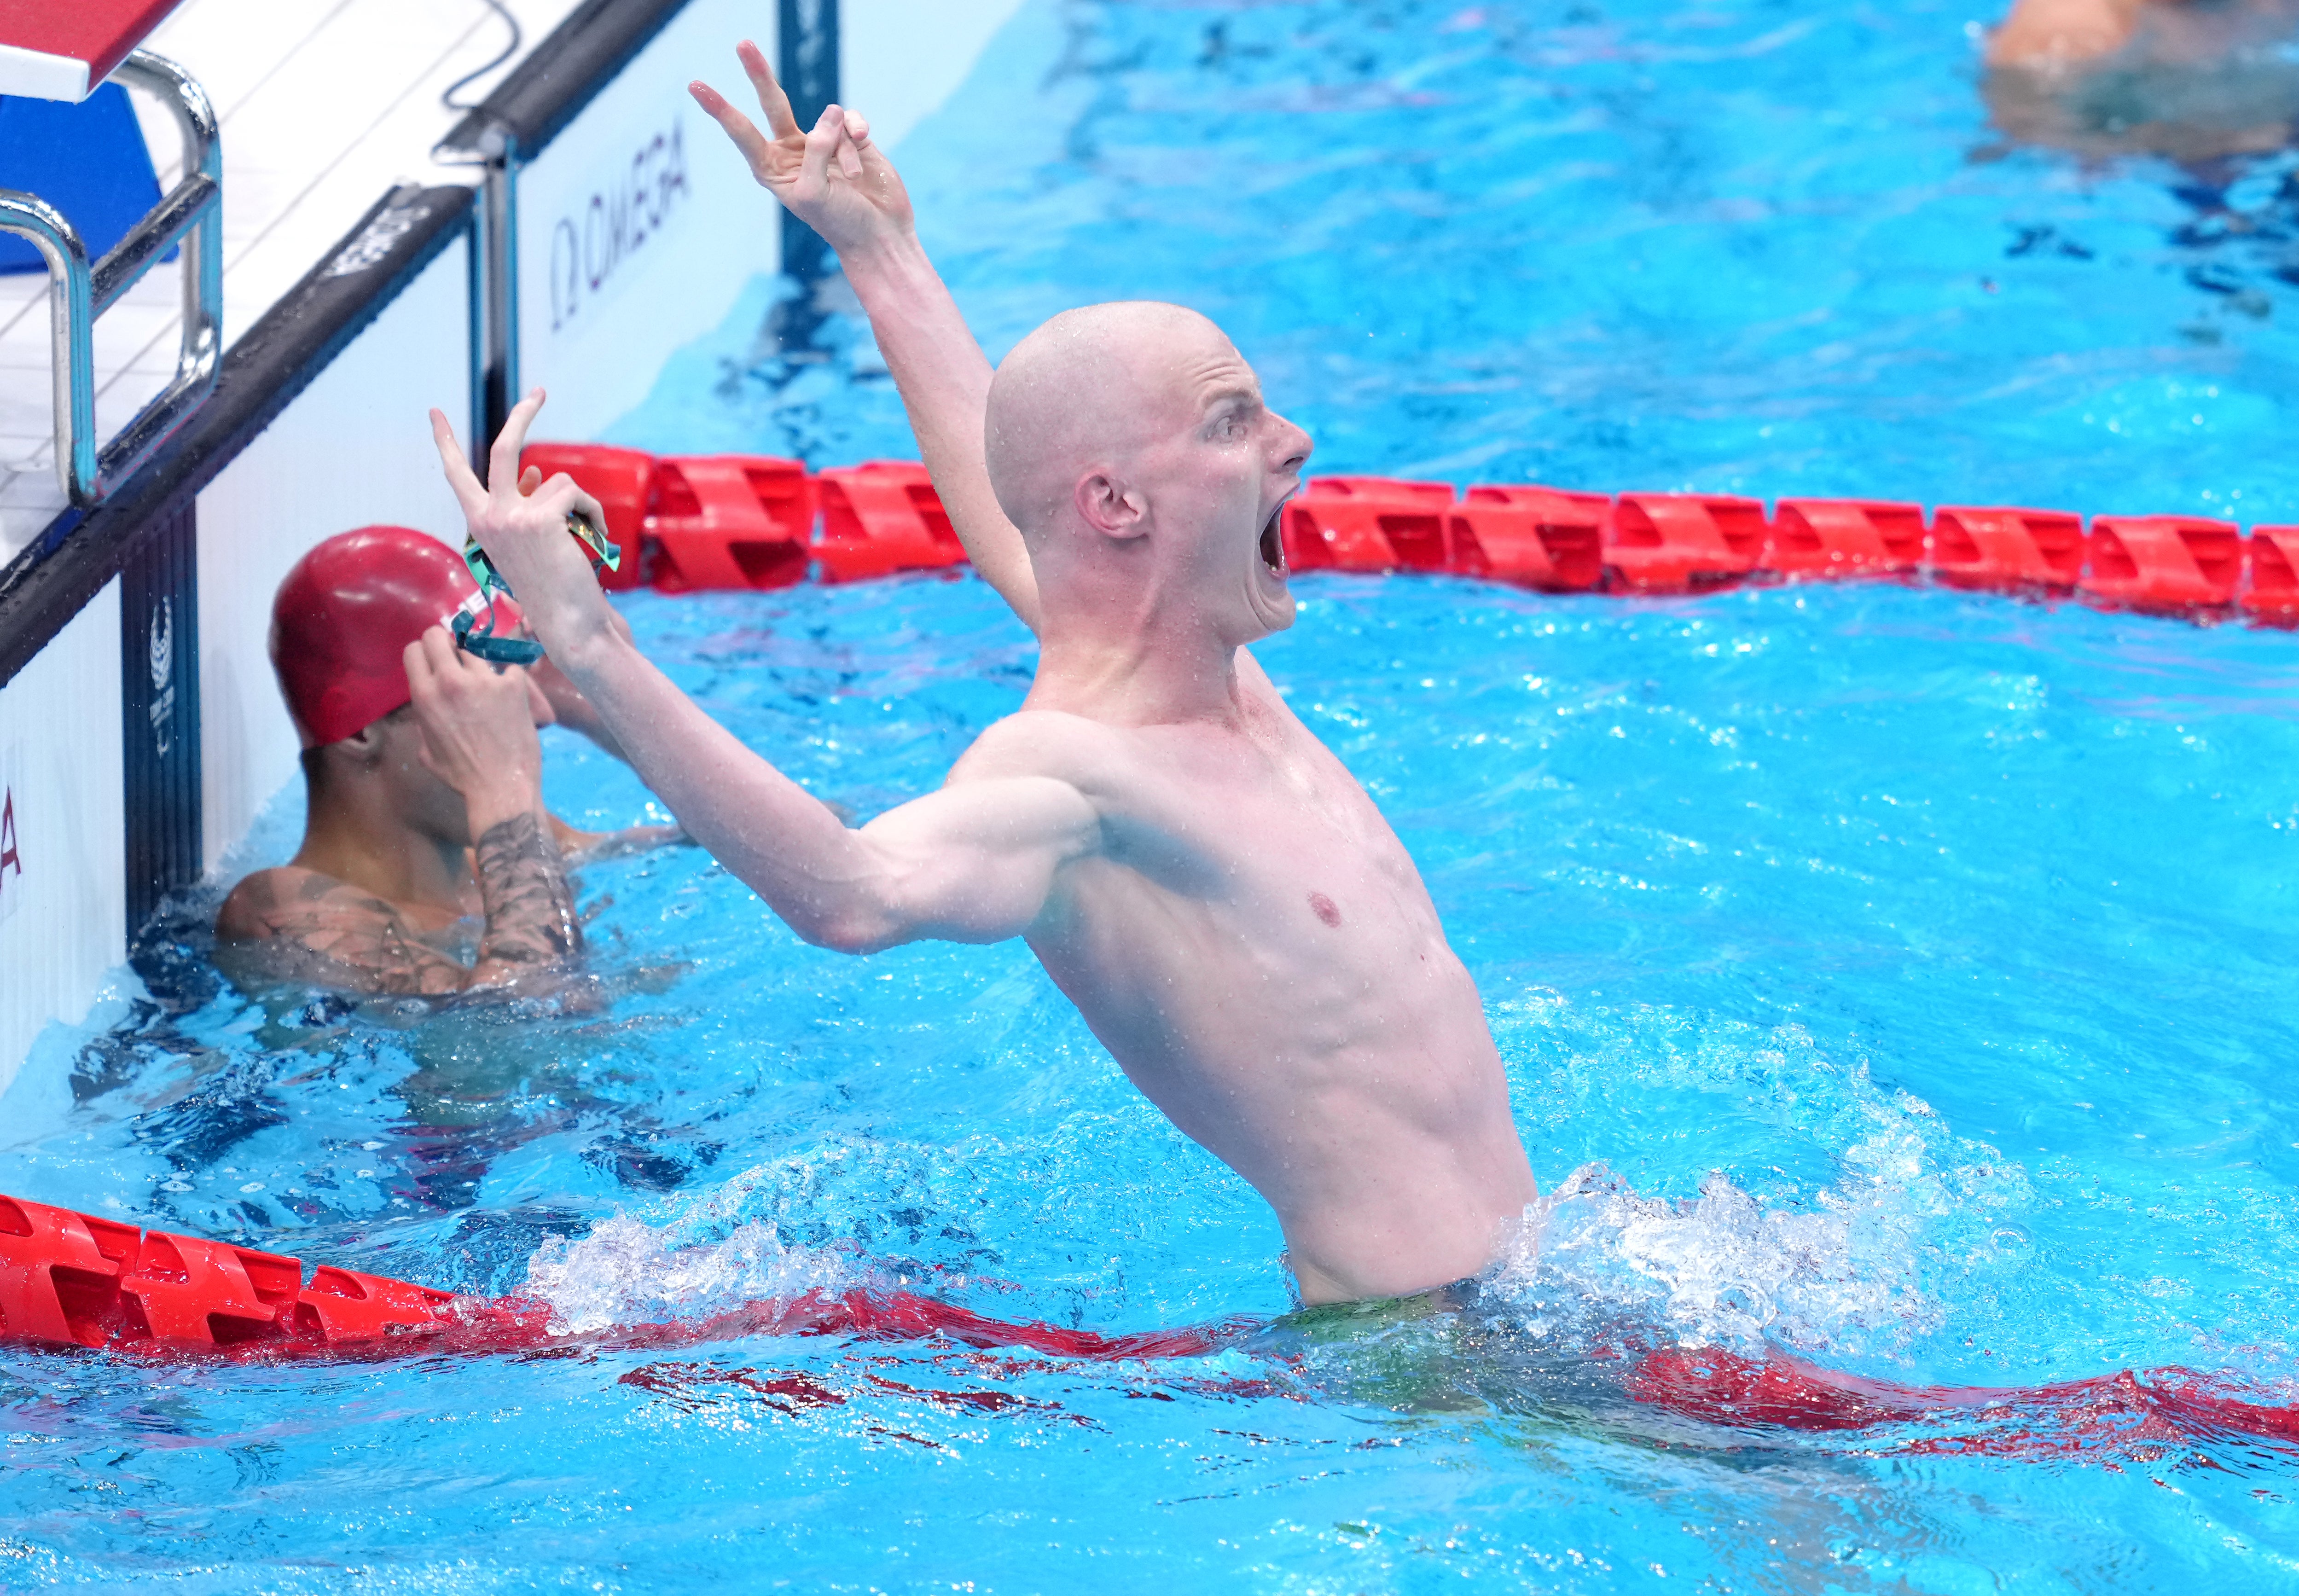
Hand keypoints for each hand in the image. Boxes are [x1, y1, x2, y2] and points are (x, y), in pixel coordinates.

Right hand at [403, 625, 551, 833]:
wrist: (502, 786)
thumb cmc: (461, 775)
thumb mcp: (426, 748)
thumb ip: (423, 718)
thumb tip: (428, 703)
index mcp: (424, 695)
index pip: (414, 649)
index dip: (423, 653)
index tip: (432, 661)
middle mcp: (451, 680)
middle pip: (439, 636)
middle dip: (445, 643)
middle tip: (455, 658)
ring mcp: (485, 680)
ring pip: (474, 648)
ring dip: (477, 662)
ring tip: (485, 683)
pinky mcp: (514, 684)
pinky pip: (509, 664)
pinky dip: (509, 674)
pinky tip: (510, 690)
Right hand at [430, 389, 617, 665]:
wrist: (569, 624)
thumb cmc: (553, 590)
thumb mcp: (530, 543)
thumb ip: (524, 506)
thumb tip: (532, 472)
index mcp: (480, 524)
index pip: (456, 474)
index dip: (446, 442)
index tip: (435, 414)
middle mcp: (489, 517)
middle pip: (502, 449)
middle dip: (523, 415)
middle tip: (540, 392)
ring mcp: (512, 516)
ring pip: (556, 481)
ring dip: (578, 506)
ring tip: (580, 539)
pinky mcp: (540, 518)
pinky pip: (575, 494)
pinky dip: (591, 514)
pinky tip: (590, 540)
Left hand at [689, 40, 914, 257]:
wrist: (881, 235)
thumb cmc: (841, 222)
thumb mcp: (815, 192)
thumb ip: (815, 150)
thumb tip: (831, 113)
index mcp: (772, 170)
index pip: (742, 133)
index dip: (720, 108)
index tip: (696, 86)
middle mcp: (793, 151)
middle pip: (772, 103)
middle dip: (758, 74)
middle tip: (742, 44)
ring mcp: (822, 142)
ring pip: (826, 118)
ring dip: (840, 146)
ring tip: (851, 176)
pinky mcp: (851, 137)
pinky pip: (850, 119)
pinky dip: (857, 133)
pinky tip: (865, 149)